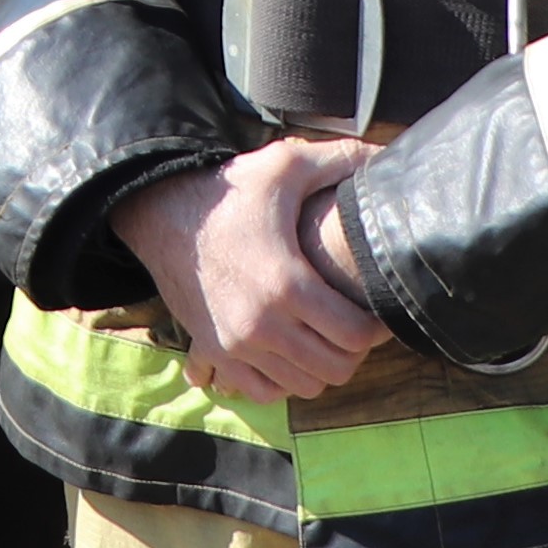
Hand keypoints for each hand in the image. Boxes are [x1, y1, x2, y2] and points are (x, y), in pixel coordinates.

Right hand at [114, 140, 383, 408]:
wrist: (161, 213)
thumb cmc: (231, 191)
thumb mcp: (285, 165)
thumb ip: (340, 159)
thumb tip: (385, 154)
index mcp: (286, 283)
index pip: (355, 335)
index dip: (376, 326)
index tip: (375, 309)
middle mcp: (262, 323)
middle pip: (336, 368)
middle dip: (354, 351)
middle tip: (354, 325)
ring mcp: (236, 344)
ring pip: (304, 386)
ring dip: (321, 365)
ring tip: (325, 336)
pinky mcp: (217, 352)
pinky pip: (265, 392)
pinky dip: (284, 380)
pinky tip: (291, 351)